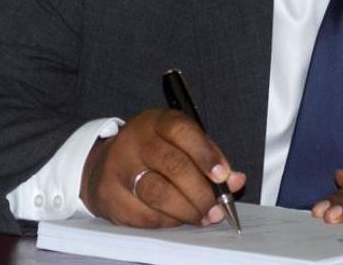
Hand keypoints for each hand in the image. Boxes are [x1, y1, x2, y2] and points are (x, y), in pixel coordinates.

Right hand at [80, 108, 246, 227]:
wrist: (106, 165)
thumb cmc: (153, 153)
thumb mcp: (180, 143)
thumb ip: (210, 158)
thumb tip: (236, 181)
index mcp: (156, 122)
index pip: (182, 131)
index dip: (206, 154)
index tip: (223, 176)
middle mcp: (135, 141)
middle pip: (172, 165)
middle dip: (201, 191)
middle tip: (218, 208)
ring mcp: (119, 167)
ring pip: (158, 193)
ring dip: (187, 210)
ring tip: (204, 217)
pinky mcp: (110, 194)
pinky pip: (145, 214)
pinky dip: (167, 220)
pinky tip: (177, 218)